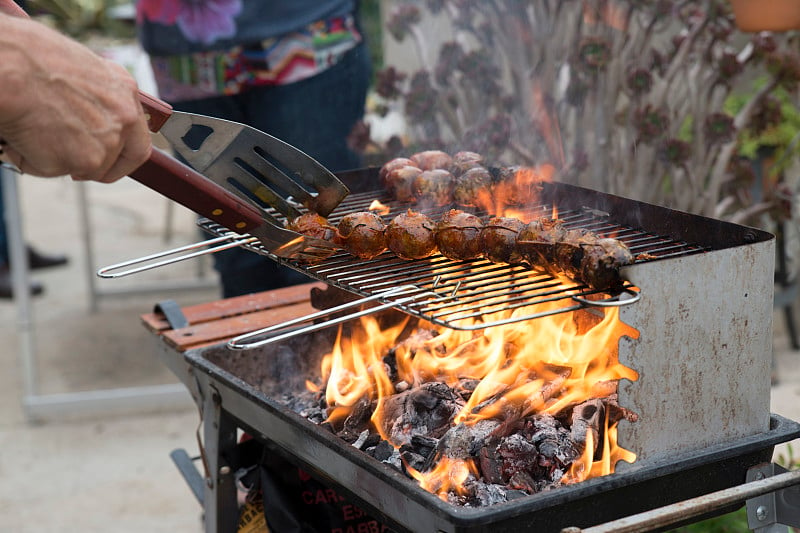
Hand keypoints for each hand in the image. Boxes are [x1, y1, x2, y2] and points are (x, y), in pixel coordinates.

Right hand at [0, 13, 151, 182]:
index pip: (139, 140)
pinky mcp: (82, 161)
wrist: (10, 66)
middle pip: (115, 161)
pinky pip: (52, 170)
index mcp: (125, 90)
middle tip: (72, 166)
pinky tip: (21, 134)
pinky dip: (32, 159)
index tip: (110, 162)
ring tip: (32, 128)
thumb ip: (95, 98)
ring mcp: (106, 143)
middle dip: (93, 167)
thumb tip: (87, 117)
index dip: (123, 157)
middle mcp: (124, 118)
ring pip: (82, 168)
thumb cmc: (30, 57)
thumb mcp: (80, 70)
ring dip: (55, 158)